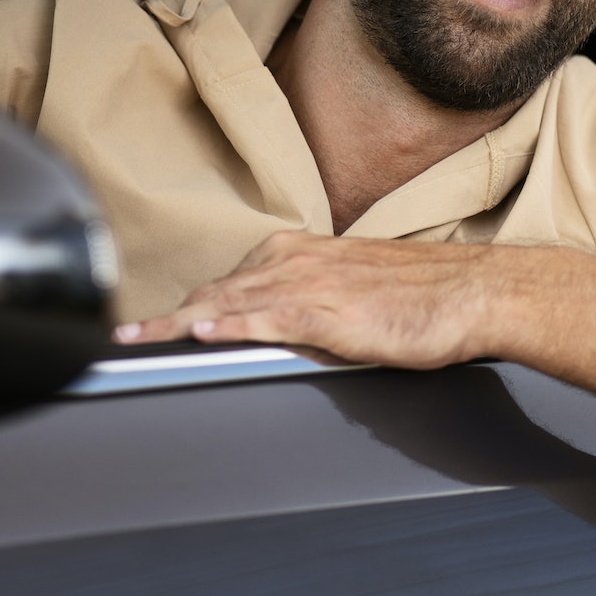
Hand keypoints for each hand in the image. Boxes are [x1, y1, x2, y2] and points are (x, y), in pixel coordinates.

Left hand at [115, 231, 499, 369]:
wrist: (471, 291)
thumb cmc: (424, 296)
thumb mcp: (352, 296)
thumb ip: (308, 309)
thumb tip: (276, 333)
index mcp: (301, 255)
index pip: (229, 281)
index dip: (187, 305)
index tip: (151, 323)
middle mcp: (297, 262)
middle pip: (215, 290)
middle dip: (167, 317)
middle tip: (124, 338)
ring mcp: (310, 284)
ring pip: (229, 301)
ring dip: (178, 322)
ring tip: (138, 340)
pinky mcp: (329, 311)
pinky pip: (268, 317)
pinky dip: (231, 322)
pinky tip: (203, 331)